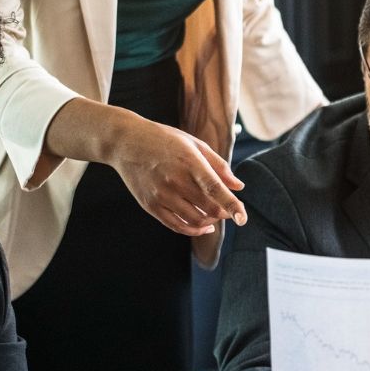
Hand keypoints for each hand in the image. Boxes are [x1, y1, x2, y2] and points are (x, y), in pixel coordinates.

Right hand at [107, 114, 245, 235]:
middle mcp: (175, 181)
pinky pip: (176, 226)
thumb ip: (219, 166)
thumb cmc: (165, 140)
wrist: (126, 142)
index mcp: (190, 162)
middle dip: (224, 213)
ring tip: (215, 216)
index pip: (215, 189)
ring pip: (194, 221)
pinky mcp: (150, 205)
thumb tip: (239, 187)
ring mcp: (161, 195)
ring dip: (210, 223)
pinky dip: (193, 230)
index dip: (232, 205)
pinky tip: (203, 226)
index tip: (243, 218)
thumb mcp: (194, 144)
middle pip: (208, 209)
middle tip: (229, 210)